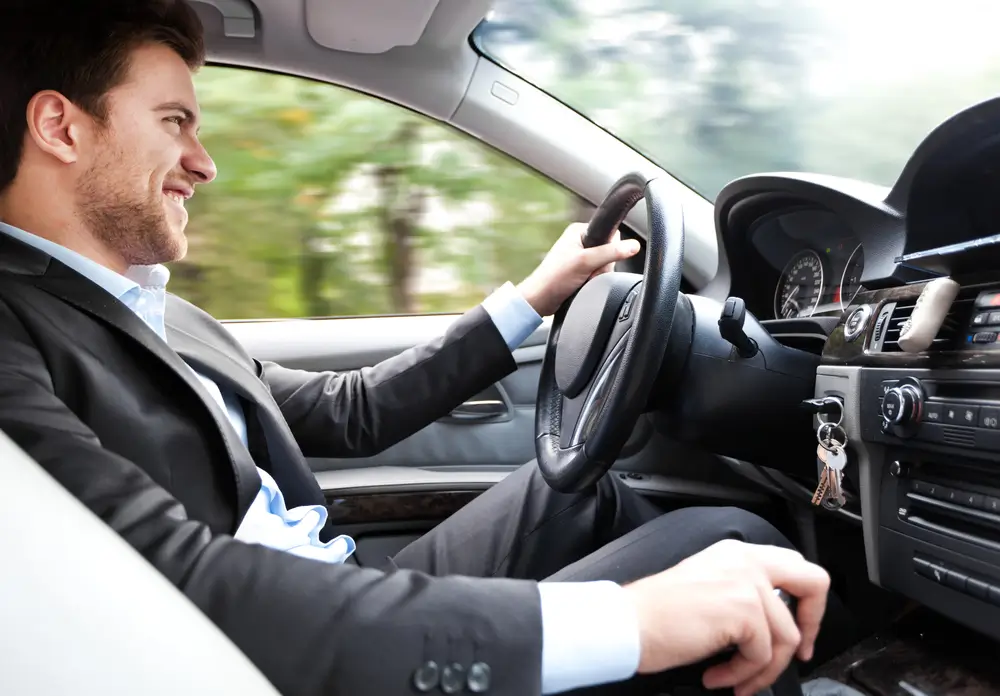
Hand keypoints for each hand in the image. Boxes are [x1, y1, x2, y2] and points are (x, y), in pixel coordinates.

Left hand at [517, 222, 640, 316]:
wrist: (540, 300)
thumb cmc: (554, 278)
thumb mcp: (586, 262)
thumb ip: (611, 253)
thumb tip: (634, 246)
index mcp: (580, 231)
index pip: (611, 234)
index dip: (612, 249)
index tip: (600, 259)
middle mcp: (580, 242)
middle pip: (610, 252)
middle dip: (603, 267)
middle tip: (588, 273)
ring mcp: (581, 257)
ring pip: (605, 266)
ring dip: (598, 276)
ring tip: (583, 280)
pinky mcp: (581, 271)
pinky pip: (598, 275)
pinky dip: (594, 281)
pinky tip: (584, 285)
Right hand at [622, 539, 829, 695]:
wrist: (628, 623)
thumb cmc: (655, 613)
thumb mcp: (707, 585)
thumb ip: (742, 590)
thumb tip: (773, 625)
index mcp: (737, 553)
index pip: (795, 566)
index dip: (805, 604)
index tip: (798, 631)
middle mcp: (746, 560)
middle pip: (814, 584)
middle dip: (813, 626)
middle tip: (797, 655)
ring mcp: (747, 583)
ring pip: (787, 638)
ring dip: (761, 669)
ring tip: (734, 679)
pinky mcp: (743, 610)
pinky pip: (762, 655)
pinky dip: (742, 675)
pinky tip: (716, 676)